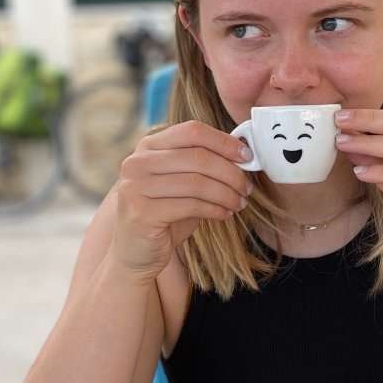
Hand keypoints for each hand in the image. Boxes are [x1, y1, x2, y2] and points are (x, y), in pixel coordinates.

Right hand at [110, 121, 252, 285]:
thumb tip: (242, 154)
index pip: (192, 131)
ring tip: (239, 203)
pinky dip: (215, 209)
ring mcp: (136, 186)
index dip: (224, 142)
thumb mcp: (183, 182)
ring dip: (226, 194)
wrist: (136, 252)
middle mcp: (138, 162)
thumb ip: (203, 165)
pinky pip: (190, 205)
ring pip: (197, 182)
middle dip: (231, 172)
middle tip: (246, 188)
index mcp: (148, 146)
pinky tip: (224, 214)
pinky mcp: (141, 212)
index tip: (247, 156)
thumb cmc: (165, 213)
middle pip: (198, 156)